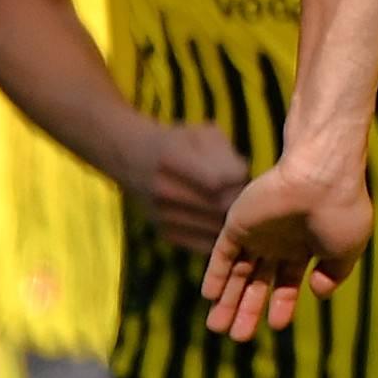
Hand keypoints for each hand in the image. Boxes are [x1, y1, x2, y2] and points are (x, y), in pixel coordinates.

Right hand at [126, 119, 255, 259]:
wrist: (133, 161)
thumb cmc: (176, 142)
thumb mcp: (200, 134)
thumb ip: (225, 152)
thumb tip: (244, 180)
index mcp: (171, 158)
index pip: (218, 179)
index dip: (238, 177)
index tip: (239, 172)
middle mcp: (163, 190)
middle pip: (219, 206)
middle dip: (238, 200)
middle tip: (241, 192)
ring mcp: (162, 215)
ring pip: (214, 228)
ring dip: (230, 219)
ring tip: (231, 205)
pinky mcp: (165, 233)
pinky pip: (203, 243)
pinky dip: (218, 235)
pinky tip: (219, 220)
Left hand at [201, 151, 373, 341]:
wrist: (322, 176)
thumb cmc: (340, 211)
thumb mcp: (347, 250)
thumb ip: (334, 274)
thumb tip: (318, 294)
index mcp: (306, 246)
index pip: (288, 281)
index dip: (282, 304)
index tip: (276, 326)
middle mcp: (279, 241)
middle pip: (257, 282)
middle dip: (247, 309)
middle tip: (236, 338)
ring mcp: (257, 232)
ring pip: (237, 272)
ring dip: (227, 300)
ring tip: (216, 328)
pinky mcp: (238, 223)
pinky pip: (222, 253)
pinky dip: (215, 275)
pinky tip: (209, 297)